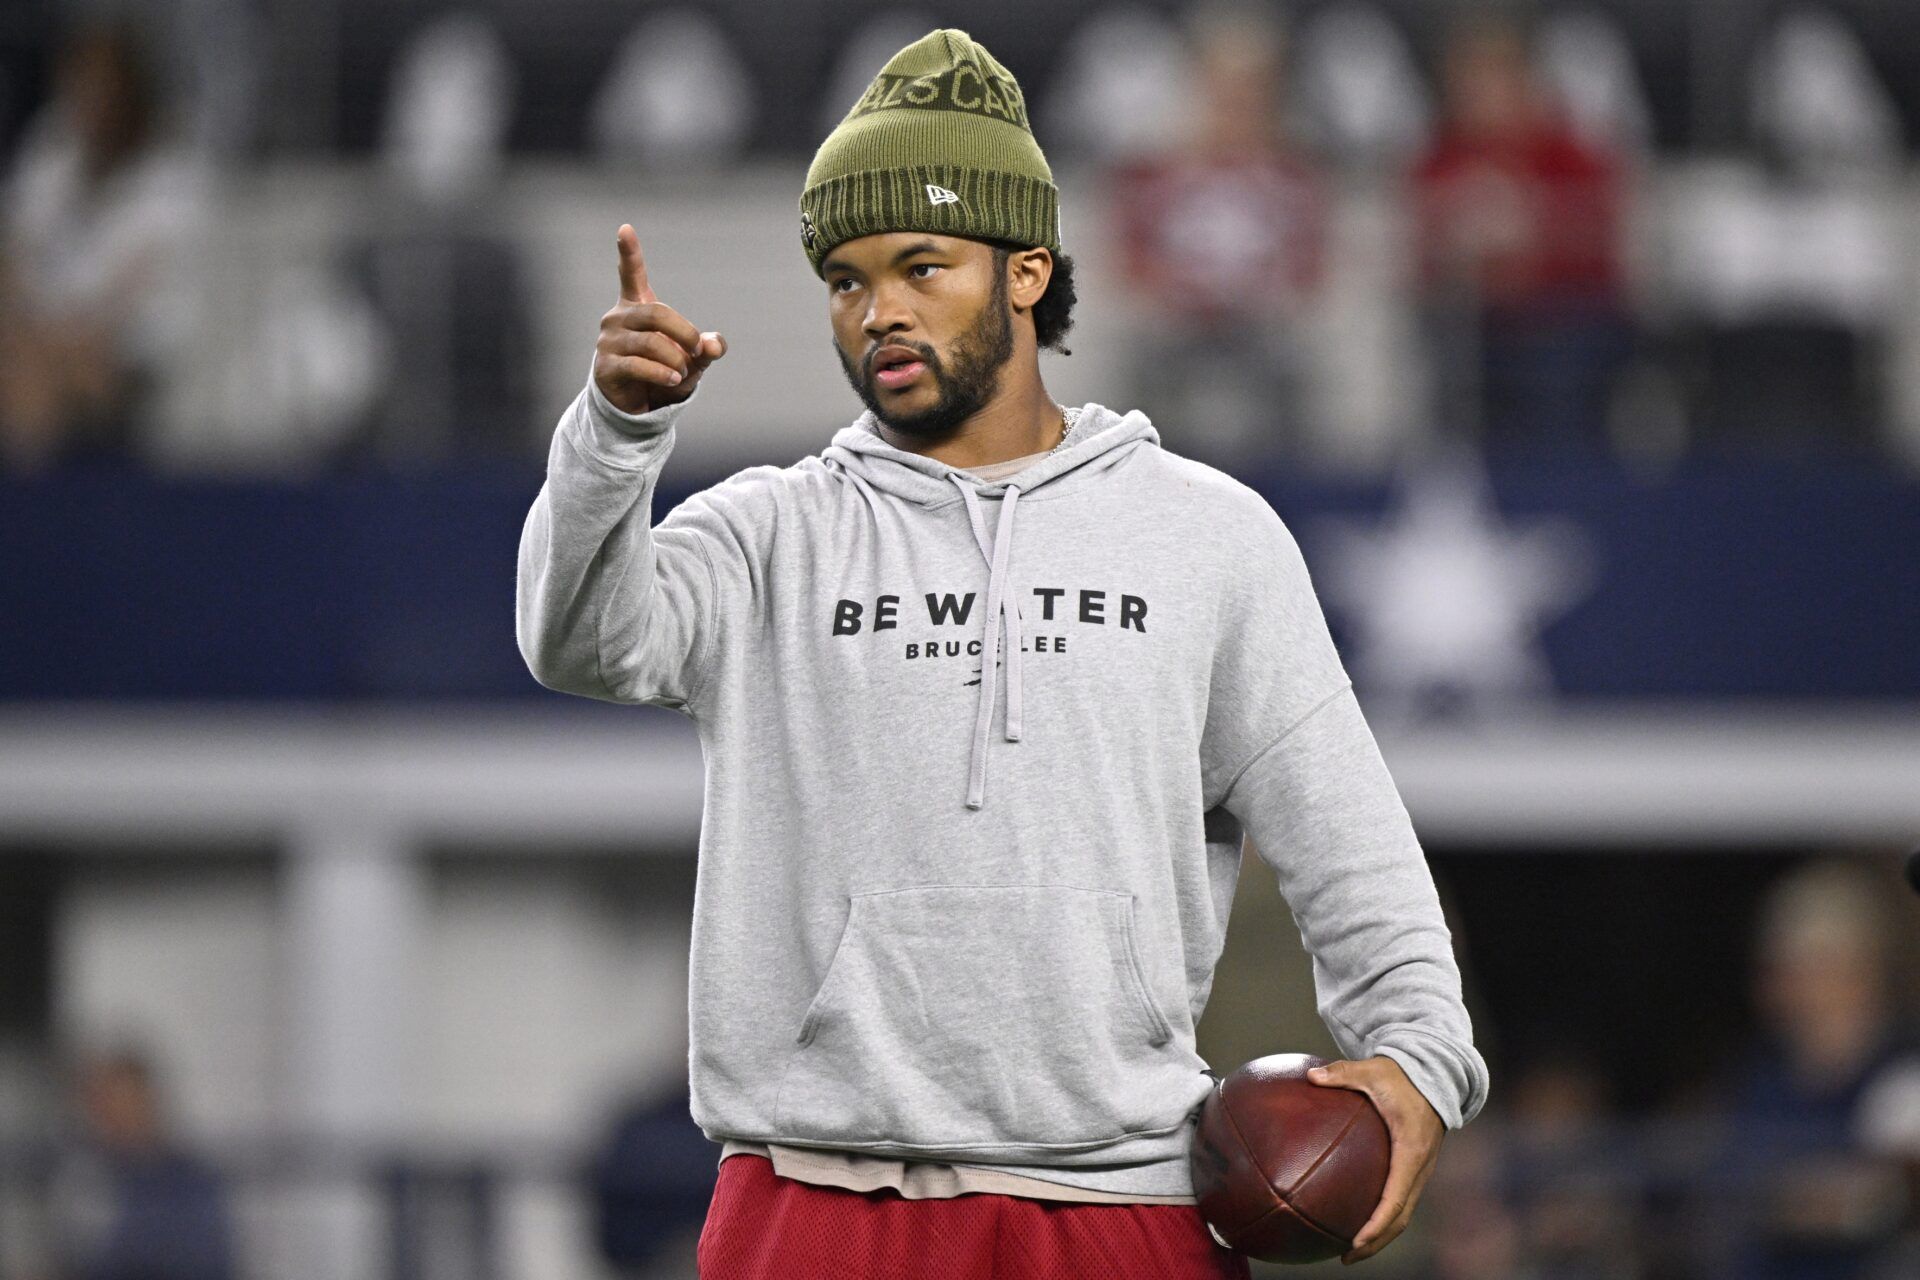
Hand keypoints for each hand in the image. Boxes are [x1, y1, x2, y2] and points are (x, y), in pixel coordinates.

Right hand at [594, 223, 726, 414]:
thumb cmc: (665, 371)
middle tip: (698, 350)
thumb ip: (708, 348)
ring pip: (650, 342)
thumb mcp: (693, 358)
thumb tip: (714, 345)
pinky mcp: (606, 367)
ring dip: (675, 359)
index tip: (625, 229)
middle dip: (684, 332)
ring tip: (682, 372)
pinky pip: (638, 365)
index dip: (629, 252)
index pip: (631, 274)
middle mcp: (618, 318)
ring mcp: (609, 342)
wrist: (640, 405)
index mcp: (637, 306)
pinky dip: (662, 373)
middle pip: (656, 313)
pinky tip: (673, 379)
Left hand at [1307, 1056, 1444, 1263]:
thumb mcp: (1373, 1070)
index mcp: (1412, 1149)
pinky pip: (1398, 1198)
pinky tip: (1350, 1214)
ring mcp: (1419, 1169)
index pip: (1396, 1198)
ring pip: (1401, 1213)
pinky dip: (1380, 1215)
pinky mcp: (1414, 1166)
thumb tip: (1309, 1076)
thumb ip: (1342, 1074)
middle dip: (1376, 1242)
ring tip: (1347, 1249)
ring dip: (1379, 1235)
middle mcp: (1420, 1166)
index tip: (1356, 1242)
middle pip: (1400, 1218)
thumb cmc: (1402, 1074)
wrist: (1435, 1074)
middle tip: (1346, 1256)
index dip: (1377, 1224)